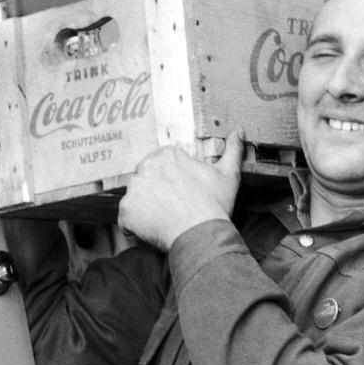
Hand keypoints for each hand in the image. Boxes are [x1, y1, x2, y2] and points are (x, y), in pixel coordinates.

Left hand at [117, 128, 244, 251]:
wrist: (201, 233)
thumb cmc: (214, 204)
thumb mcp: (228, 174)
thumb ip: (232, 150)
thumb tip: (238, 131)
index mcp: (166, 155)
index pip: (160, 166)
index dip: (170, 181)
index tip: (181, 192)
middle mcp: (144, 167)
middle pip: (146, 180)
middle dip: (156, 192)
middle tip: (173, 207)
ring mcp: (132, 189)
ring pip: (136, 198)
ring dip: (146, 208)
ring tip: (165, 218)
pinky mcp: (125, 210)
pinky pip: (127, 218)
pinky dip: (136, 225)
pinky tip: (154, 228)